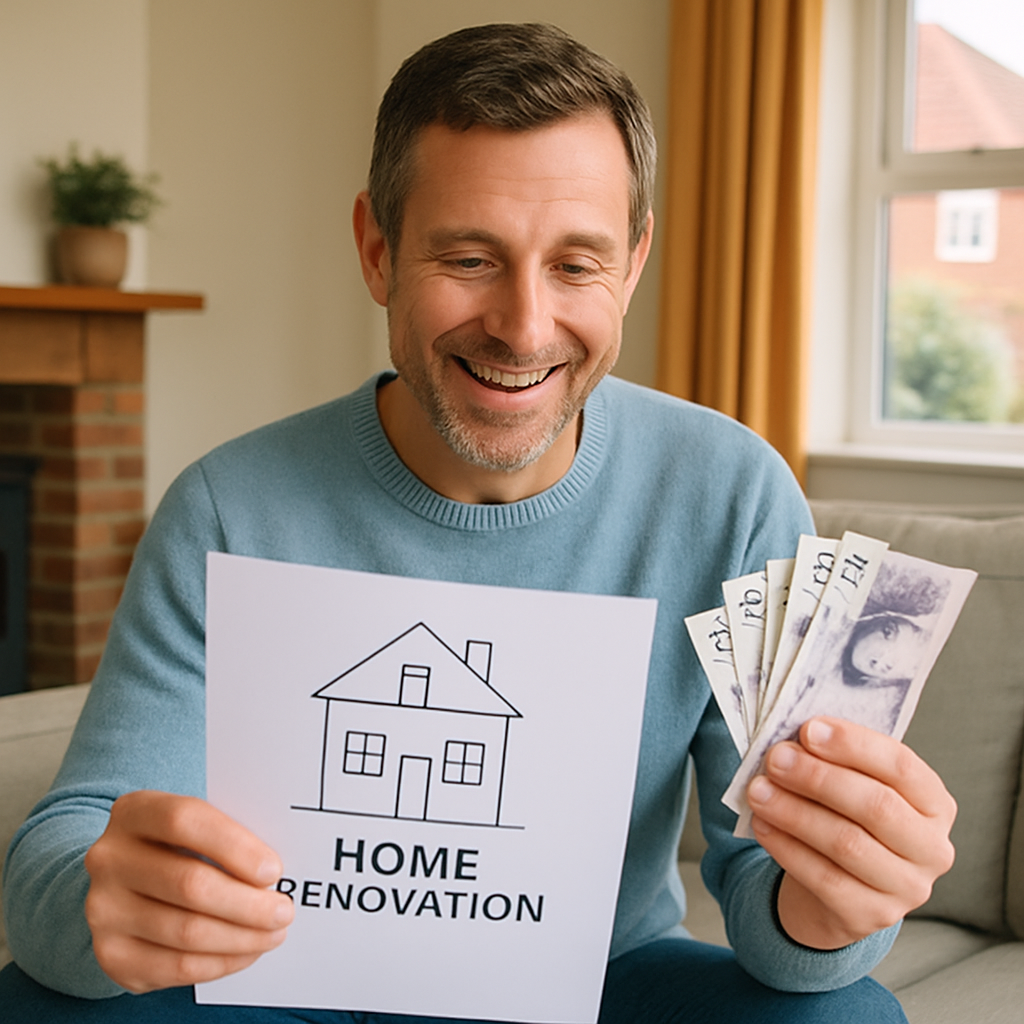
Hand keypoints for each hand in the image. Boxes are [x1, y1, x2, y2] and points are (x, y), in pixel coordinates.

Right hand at [84, 790, 294, 992]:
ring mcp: (104, 909)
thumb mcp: (194, 823)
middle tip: (284, 911)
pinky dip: (221, 962)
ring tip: (273, 932)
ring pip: (186, 931)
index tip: (273, 870)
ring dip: (241, 937)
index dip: (234, 846)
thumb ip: (227, 833)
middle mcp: (110, 859)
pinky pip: (176, 967)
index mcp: (135, 812)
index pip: (185, 821)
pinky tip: (246, 952)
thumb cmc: (177, 845)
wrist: (122, 880)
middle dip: (248, 903)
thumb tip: (274, 870)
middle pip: (189, 884)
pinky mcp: (112, 954)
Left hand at [746, 717, 955, 950]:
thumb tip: (794, 740)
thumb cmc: (847, 818)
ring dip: (794, 812)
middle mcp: (932, 848)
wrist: (840, 887)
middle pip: (875, 806)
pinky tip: (762, 825)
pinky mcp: (872, 915)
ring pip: (846, 843)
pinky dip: (787, 847)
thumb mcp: (854, 784)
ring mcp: (907, 887)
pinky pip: (824, 878)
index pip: (901, 766)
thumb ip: (835, 760)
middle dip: (818, 777)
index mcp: (934, 802)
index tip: (808, 729)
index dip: (853, 745)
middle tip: (775, 759)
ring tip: (758, 790)